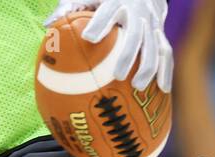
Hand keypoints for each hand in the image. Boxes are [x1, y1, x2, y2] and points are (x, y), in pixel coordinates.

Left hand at [45, 0, 173, 92]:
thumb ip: (69, 6)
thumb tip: (48, 24)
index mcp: (118, 1)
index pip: (108, 12)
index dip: (100, 24)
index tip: (89, 37)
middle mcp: (138, 12)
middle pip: (135, 34)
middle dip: (129, 55)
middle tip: (118, 75)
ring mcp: (152, 24)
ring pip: (154, 46)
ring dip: (148, 67)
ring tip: (138, 87)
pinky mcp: (160, 34)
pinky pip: (166, 53)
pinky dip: (166, 71)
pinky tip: (163, 90)